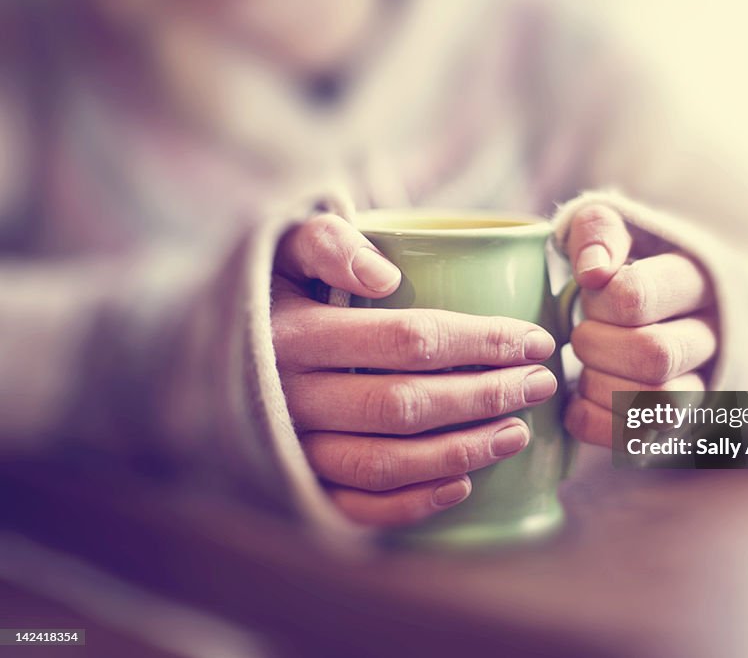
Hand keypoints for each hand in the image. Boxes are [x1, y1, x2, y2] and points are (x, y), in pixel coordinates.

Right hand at [271, 214, 557, 526]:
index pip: (409, 340)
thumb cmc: (273, 289)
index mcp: (296, 332)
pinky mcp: (296, 482)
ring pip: (386, 462)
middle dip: (485, 396)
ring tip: (519, 432)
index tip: (534, 340)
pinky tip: (462, 486)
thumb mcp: (285, 246)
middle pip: (406, 405)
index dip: (481, 341)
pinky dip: (411, 503)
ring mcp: (292, 447)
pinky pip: (355, 508)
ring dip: (462, 451)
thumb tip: (384, 275)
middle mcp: (290, 396)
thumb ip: (328, 242)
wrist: (204, 350)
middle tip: (540, 384)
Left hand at [563, 205, 717, 445]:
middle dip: (597, 345)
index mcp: (698, 279)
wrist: (671, 306)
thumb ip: (600, 232)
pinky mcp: (680, 425)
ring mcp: (703, 385)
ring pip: (657, 404)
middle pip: (654, 355)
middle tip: (582, 332)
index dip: (599, 300)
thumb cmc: (634, 267)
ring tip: (586, 366)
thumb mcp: (619, 230)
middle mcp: (712, 336)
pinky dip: (593, 422)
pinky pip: (636, 440)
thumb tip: (593, 270)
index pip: (637, 297)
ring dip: (599, 386)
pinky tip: (580, 398)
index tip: (591, 291)